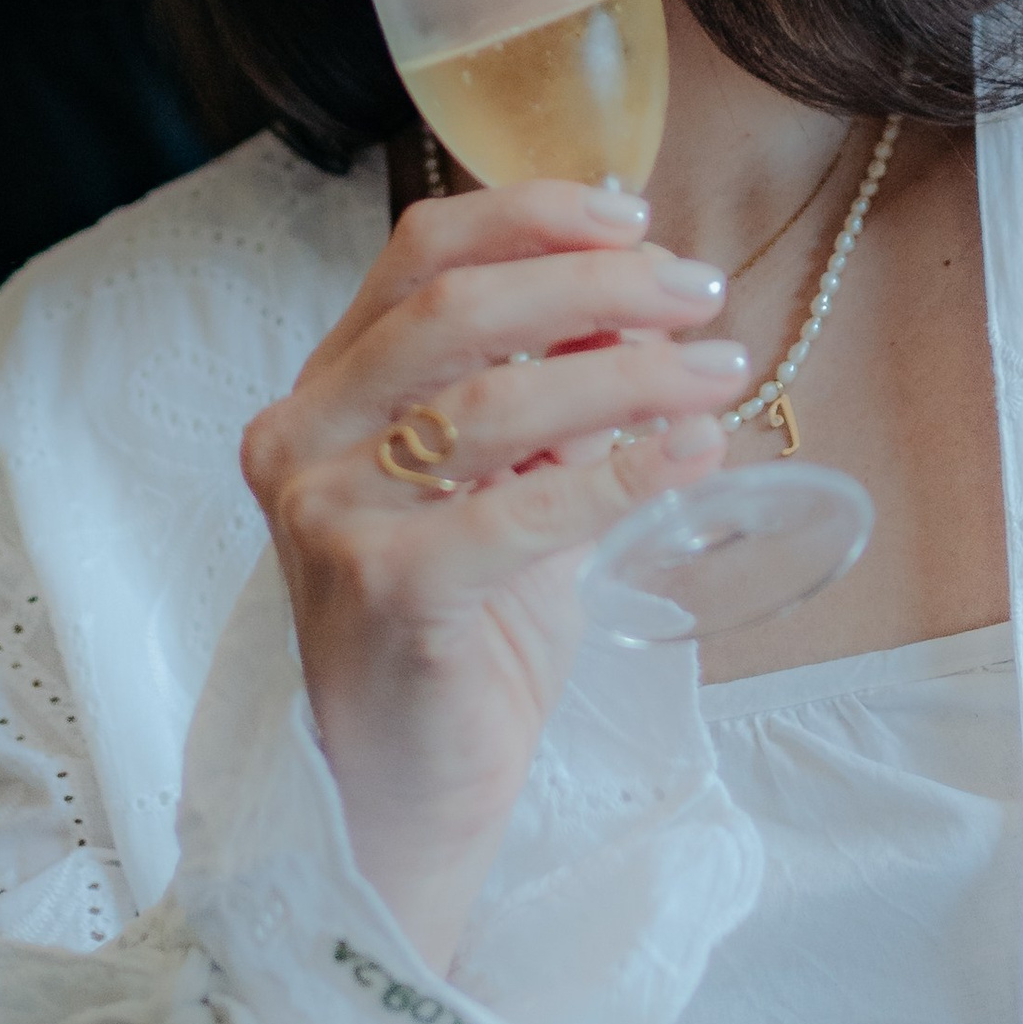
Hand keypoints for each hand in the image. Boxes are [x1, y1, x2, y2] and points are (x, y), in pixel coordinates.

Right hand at [239, 181, 746, 969]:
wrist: (400, 805)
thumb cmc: (457, 642)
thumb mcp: (500, 491)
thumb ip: (548, 398)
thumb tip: (644, 302)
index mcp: (324, 392)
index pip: (418, 252)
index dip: (532, 218)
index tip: (635, 218)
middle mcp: (303, 437)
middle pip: (457, 307)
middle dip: (597, 286)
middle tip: (698, 297)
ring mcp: (328, 514)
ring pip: (493, 400)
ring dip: (629, 374)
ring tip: (719, 375)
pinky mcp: (380, 590)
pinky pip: (518, 509)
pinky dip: (619, 471)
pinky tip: (694, 453)